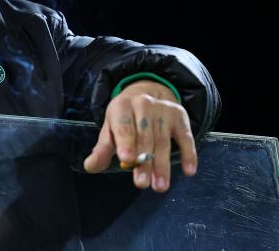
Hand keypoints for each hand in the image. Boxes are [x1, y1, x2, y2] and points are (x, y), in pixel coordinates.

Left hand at [83, 79, 197, 191]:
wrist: (148, 93)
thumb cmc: (125, 119)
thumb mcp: (110, 129)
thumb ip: (102, 149)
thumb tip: (90, 167)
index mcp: (122, 106)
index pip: (123, 126)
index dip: (125, 143)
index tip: (127, 159)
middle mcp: (143, 105)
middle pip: (144, 137)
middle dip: (144, 162)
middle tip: (142, 184)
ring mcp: (163, 110)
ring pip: (163, 141)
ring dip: (162, 165)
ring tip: (160, 186)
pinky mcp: (180, 116)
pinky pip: (185, 137)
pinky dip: (188, 154)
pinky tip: (189, 171)